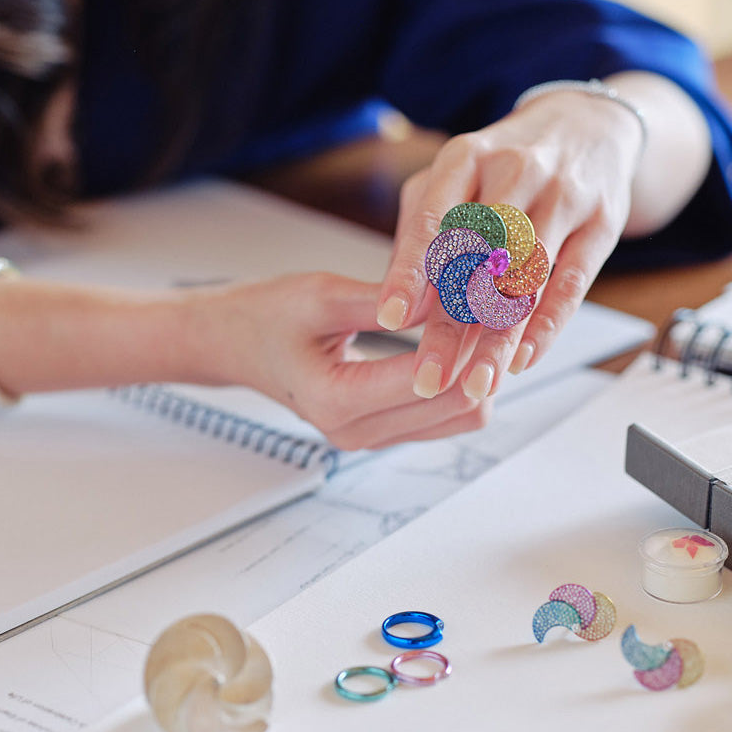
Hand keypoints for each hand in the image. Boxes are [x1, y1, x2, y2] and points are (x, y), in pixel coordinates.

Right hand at [204, 272, 489, 449]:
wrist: (237, 344)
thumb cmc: (268, 316)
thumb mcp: (322, 295)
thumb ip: (388, 300)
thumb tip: (451, 295)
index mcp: (336, 401)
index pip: (430, 376)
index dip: (467, 334)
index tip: (485, 292)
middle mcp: (357, 433)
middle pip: (459, 403)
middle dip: (481, 352)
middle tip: (494, 300)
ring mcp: (373, 439)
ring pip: (463, 415)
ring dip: (477, 368)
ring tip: (478, 317)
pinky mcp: (386, 432)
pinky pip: (447, 416)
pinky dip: (461, 378)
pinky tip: (459, 338)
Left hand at [376, 89, 644, 401]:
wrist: (589, 122)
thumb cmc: (502, 164)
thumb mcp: (450, 179)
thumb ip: (420, 237)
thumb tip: (397, 306)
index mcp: (464, 158)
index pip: (432, 221)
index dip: (410, 273)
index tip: (390, 319)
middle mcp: (515, 171)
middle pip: (478, 260)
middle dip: (451, 326)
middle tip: (428, 377)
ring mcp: (564, 195)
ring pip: (525, 279)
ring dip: (498, 340)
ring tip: (475, 385)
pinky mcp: (602, 222)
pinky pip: (571, 283)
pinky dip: (546, 326)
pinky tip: (522, 360)